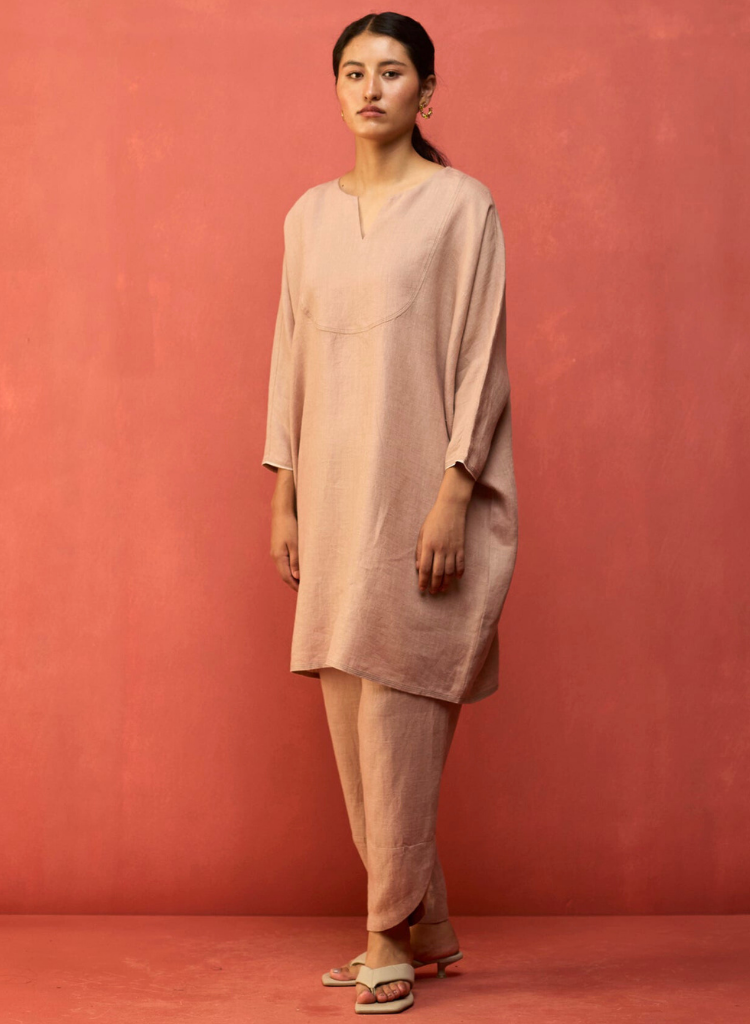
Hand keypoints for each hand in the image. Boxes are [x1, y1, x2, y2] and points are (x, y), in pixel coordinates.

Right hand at [270, 470, 298, 590]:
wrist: (282, 511)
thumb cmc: (290, 525)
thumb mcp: (296, 543)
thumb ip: (296, 561)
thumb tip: (297, 577)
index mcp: (278, 557)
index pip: (287, 577)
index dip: (296, 586)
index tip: (305, 592)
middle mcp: (275, 556)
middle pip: (285, 575)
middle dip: (294, 583)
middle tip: (306, 590)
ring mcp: (275, 552)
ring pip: (285, 569)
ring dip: (293, 576)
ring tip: (304, 581)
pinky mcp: (278, 548)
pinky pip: (284, 563)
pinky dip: (291, 568)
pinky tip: (299, 569)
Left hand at [415, 497, 467, 594]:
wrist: (450, 508)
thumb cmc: (433, 520)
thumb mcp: (422, 533)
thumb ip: (420, 551)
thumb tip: (419, 567)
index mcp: (428, 545)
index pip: (425, 568)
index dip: (423, 580)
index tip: (422, 589)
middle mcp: (440, 549)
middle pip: (437, 572)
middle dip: (434, 585)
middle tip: (433, 592)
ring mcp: (452, 548)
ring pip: (449, 571)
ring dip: (446, 582)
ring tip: (442, 589)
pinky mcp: (461, 546)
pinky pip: (461, 563)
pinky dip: (459, 572)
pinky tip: (457, 578)